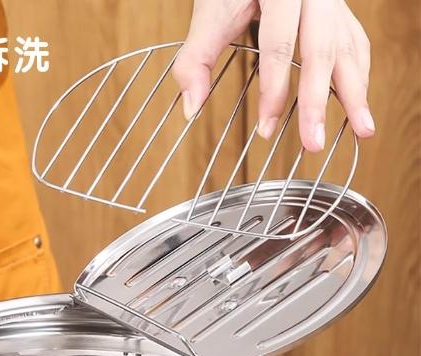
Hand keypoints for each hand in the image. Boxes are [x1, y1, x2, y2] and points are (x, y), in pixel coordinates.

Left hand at [173, 0, 373, 151]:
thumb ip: (196, 58)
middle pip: (321, 50)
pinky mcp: (339, 9)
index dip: (274, 90)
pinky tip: (358, 99)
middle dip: (317, 101)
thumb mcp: (211, 12)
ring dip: (356, 92)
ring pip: (349, 46)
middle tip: (313, 143)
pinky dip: (358, 73)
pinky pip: (355, 41)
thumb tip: (191, 108)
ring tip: (363, 130)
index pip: (279, 45)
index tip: (267, 128)